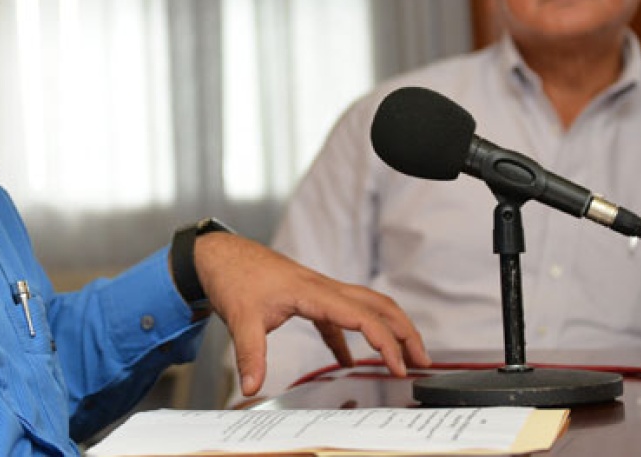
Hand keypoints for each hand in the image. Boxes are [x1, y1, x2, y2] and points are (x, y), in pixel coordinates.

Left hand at [193, 233, 430, 396]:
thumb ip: (250, 354)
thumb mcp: (240, 317)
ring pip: (365, 306)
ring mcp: (317, 290)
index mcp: (312, 291)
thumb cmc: (231, 274)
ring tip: (402, 357)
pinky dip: (350, 337)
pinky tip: (347, 360)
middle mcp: (322, 286)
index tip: (400, 366)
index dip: (386, 342)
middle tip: (423, 361)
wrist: (217, 253)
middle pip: (378, 304)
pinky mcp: (308, 296)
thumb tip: (251, 386)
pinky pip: (339, 317)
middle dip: (405, 331)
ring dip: (387, 328)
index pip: (362, 316)